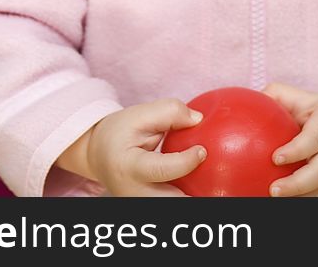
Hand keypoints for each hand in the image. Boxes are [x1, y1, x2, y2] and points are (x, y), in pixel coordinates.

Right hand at [85, 98, 206, 195]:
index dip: (185, 162)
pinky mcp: (150, 206)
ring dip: (195, 196)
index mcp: (129, 168)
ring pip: (175, 205)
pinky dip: (191, 195)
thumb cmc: (119, 133)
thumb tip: (199, 119)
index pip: (161, 170)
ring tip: (219, 187)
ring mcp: (142, 204)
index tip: (202, 150)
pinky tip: (209, 185)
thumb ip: (169, 111)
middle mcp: (134, 193)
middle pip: (172, 202)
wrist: (98, 155)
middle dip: (195, 196)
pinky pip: (175, 202)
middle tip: (218, 184)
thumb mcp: (138, 114)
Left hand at [263, 83, 317, 196]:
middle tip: (273, 190)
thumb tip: (251, 99)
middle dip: (298, 183)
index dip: (297, 149)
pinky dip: (306, 201)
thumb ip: (281, 96)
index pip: (316, 137)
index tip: (275, 158)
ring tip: (275, 200)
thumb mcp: (309, 100)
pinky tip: (286, 203)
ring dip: (301, 197)